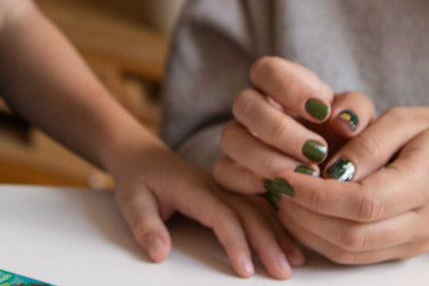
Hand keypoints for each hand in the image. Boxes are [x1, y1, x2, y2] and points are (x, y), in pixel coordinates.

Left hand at [110, 140, 304, 278]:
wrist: (139, 154)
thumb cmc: (137, 178)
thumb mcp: (130, 201)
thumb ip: (145, 226)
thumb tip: (159, 254)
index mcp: (194, 187)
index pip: (221, 214)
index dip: (235, 242)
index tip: (245, 271)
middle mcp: (214, 185)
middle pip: (248, 212)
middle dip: (268, 241)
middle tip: (284, 273)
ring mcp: (224, 187)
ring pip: (258, 207)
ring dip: (279, 231)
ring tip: (298, 259)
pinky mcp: (227, 192)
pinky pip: (256, 204)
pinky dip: (276, 220)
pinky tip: (292, 237)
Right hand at [215, 56, 374, 194]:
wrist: (335, 180)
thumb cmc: (345, 141)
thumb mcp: (359, 122)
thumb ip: (355, 111)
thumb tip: (343, 120)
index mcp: (279, 86)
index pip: (266, 70)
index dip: (289, 88)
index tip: (322, 112)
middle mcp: (253, 108)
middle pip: (244, 103)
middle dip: (280, 129)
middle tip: (317, 151)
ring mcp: (239, 139)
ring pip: (231, 137)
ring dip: (267, 157)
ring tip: (306, 175)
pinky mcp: (232, 171)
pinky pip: (224, 171)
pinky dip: (250, 181)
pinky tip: (281, 191)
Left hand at [268, 106, 428, 264]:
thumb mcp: (405, 120)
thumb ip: (369, 141)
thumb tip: (331, 168)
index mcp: (426, 183)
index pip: (363, 202)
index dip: (317, 193)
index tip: (285, 173)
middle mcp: (422, 223)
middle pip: (352, 236)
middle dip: (304, 214)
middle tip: (276, 184)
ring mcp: (413, 243)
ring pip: (350, 252)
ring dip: (307, 230)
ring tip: (282, 197)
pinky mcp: (402, 251)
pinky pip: (355, 255)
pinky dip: (321, 238)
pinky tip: (302, 212)